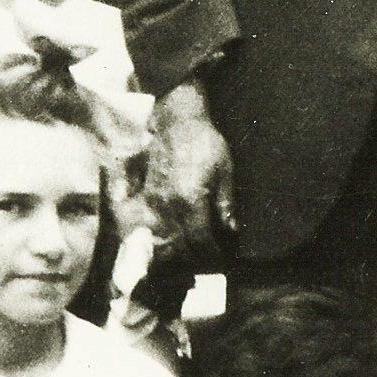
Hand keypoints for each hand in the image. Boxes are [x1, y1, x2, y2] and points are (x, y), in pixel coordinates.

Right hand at [147, 81, 235, 248]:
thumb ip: (225, 203)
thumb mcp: (224, 170)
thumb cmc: (204, 142)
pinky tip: (173, 234)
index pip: (200, 240)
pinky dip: (163, 233)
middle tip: (208, 256)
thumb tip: (231, 230)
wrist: (176, 119)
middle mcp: (168, 205)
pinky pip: (152, 222)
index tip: (221, 256)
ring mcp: (154, 201)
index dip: (212, 253)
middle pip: (180, 245)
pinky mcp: (146, 193)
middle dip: (195, 256)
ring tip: (190, 249)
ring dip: (177, 248)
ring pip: (163, 237)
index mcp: (190, 201)